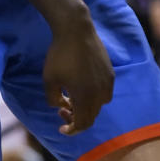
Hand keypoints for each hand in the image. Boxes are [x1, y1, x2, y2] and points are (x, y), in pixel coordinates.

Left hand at [42, 11, 113, 135]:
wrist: (76, 30)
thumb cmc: (60, 55)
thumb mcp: (49, 80)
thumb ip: (53, 99)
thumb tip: (61, 105)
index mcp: (85, 97)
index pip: (82, 124)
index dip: (72, 130)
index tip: (61, 128)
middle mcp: (100, 93)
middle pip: (91, 117)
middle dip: (76, 118)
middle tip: (62, 109)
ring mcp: (107, 82)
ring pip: (99, 105)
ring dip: (86, 108)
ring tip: (72, 98)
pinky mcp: (110, 72)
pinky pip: (104, 93)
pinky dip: (94, 97)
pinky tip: (83, 86)